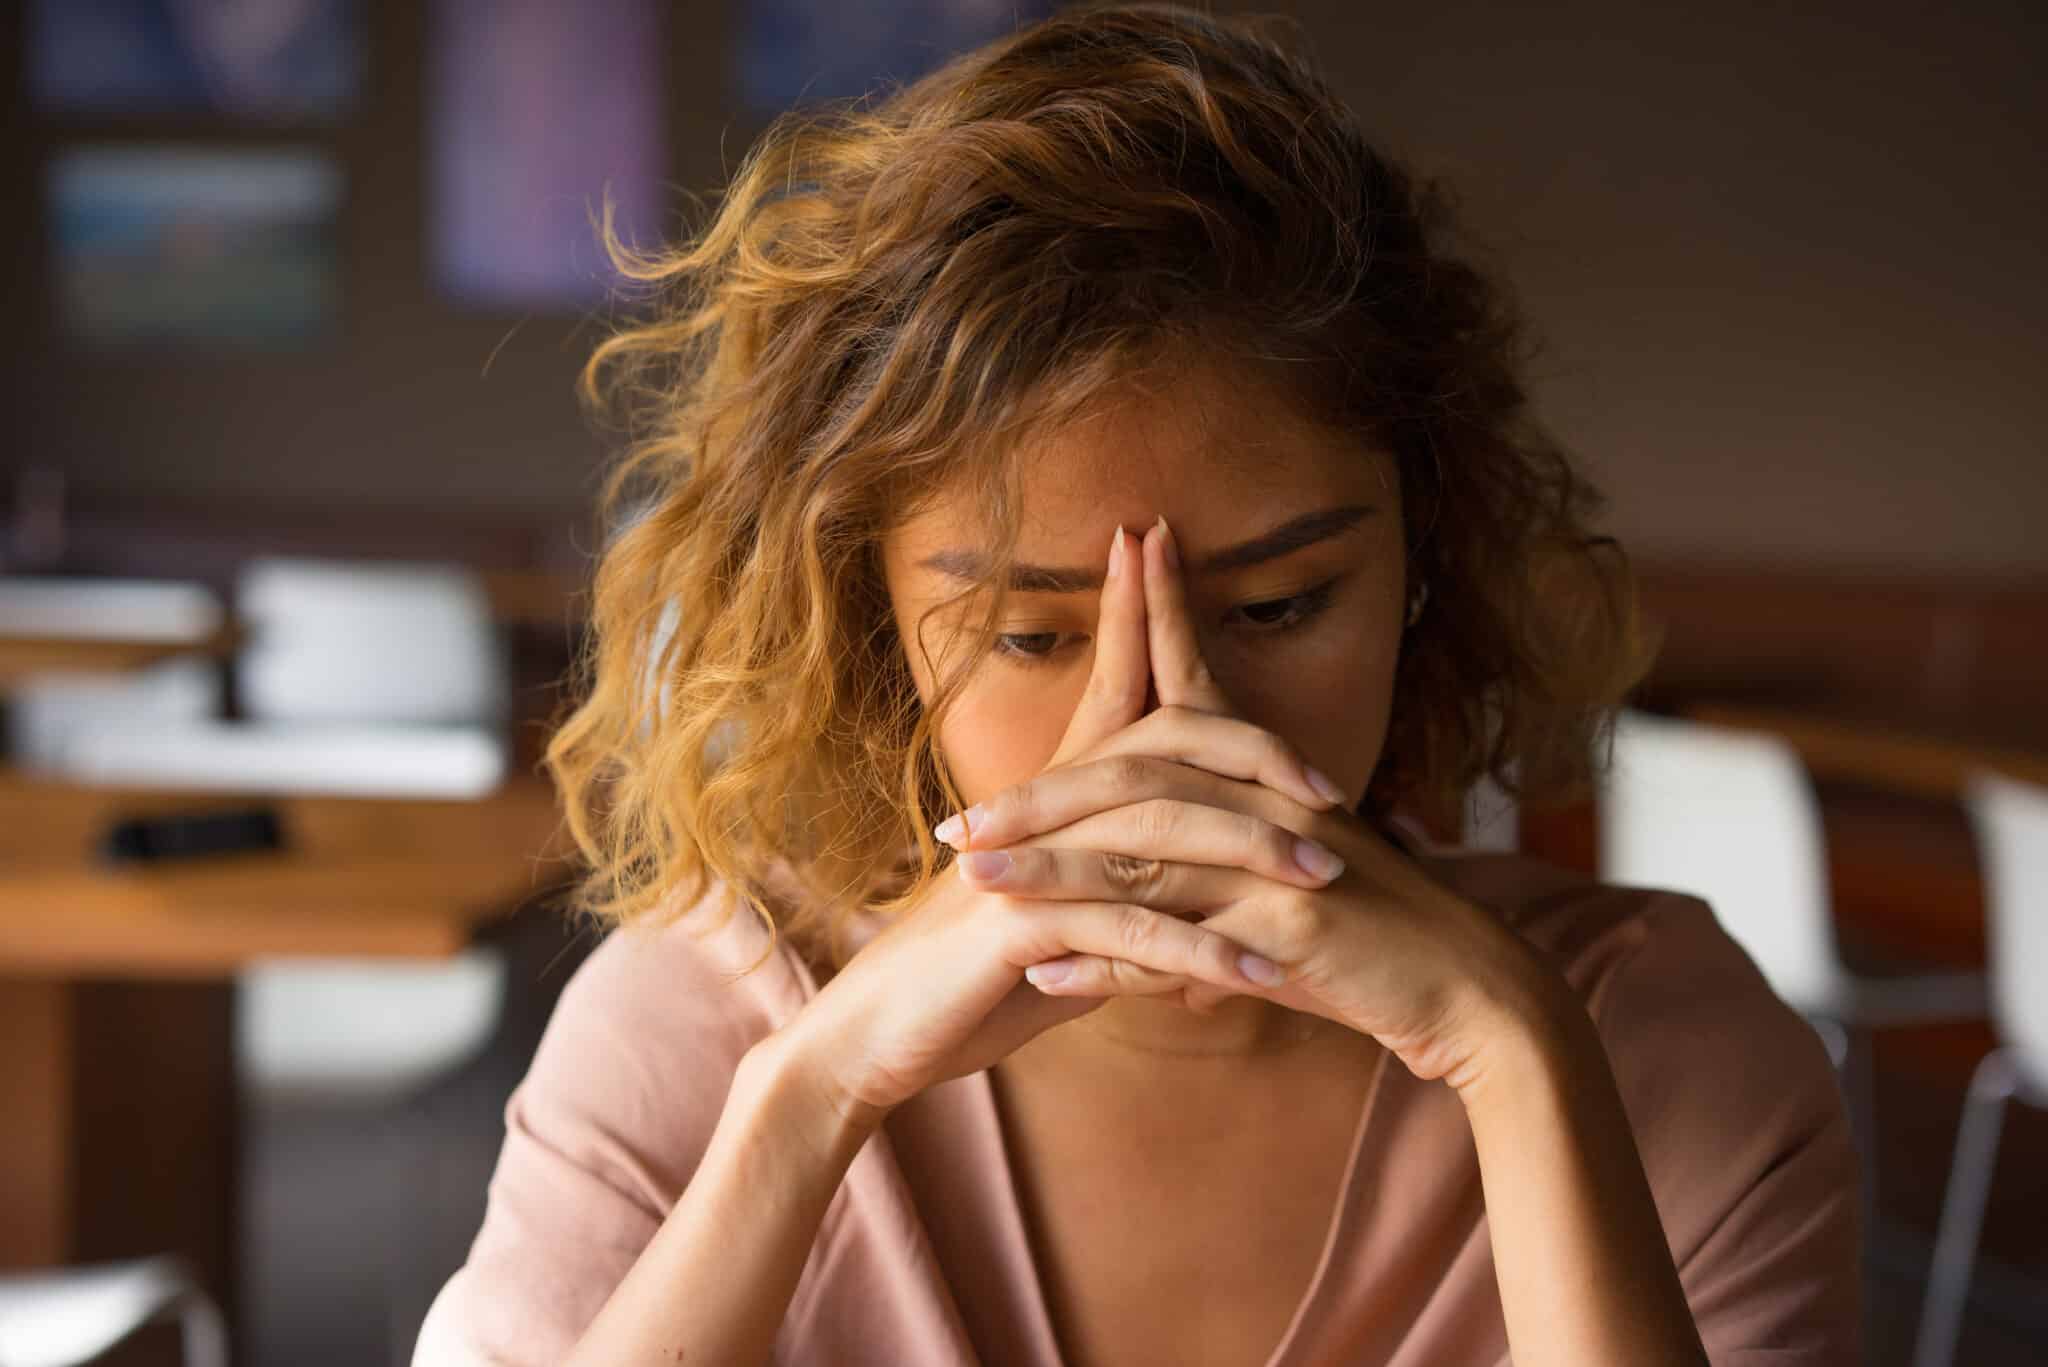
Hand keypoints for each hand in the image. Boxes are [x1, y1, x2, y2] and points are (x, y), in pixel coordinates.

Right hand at [769, 524, 1291, 1127]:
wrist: (875, 1034)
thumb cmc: (969, 978)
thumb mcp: (1057, 924)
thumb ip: (1118, 891)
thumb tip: (1183, 889)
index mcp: (1050, 798)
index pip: (1109, 687)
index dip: (1137, 612)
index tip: (1159, 541)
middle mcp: (1040, 813)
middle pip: (1157, 746)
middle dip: (1247, 753)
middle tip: (1331, 788)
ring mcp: (1027, 863)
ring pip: (1157, 834)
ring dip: (1249, 857)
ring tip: (1324, 880)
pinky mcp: (1018, 926)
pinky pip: (1129, 930)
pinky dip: (1202, 955)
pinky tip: (1261, 977)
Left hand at [937, 515, 1560, 1088]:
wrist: (1467, 987)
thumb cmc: (1370, 933)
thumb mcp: (1286, 875)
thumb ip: (1211, 854)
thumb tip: (1134, 864)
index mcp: (1265, 779)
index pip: (1192, 682)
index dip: (1152, 617)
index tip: (1118, 551)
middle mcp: (1264, 808)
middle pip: (1130, 779)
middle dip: (1036, 799)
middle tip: (952, 822)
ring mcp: (1274, 870)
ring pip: (1137, 859)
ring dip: (1046, 876)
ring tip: (972, 884)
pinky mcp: (1285, 936)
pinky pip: (1176, 946)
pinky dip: (1105, 964)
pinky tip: (1046, 976)